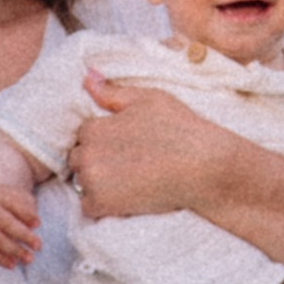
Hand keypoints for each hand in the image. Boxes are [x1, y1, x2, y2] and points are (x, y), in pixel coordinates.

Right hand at [0, 183, 42, 267]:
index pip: (14, 205)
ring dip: (14, 251)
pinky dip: (0, 258)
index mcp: (0, 195)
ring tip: (29, 259)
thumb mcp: (22, 199)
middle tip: (38, 246)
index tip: (38, 224)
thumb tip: (33, 225)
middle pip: (6, 223)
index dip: (26, 214)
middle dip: (23, 235)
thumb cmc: (13, 204)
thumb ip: (29, 209)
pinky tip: (13, 264)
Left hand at [70, 74, 235, 222]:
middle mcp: (87, 153)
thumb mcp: (148, 99)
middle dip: (97, 159)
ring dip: (98, 182)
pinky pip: (88, 206)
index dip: (105, 140)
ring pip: (82, 181)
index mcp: (94, 127)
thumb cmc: (180, 129)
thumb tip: (86, 77)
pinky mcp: (102, 204)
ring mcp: (93, 180)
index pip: (84, 135)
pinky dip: (103, 203)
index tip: (126, 146)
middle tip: (128, 163)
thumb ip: (111, 92)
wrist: (204, 167)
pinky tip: (126, 195)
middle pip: (79, 158)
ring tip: (128, 179)